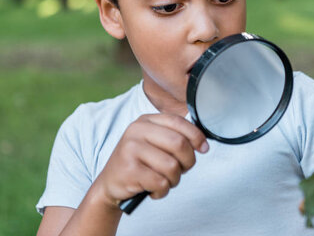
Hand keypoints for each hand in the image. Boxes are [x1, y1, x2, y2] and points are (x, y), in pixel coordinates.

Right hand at [92, 114, 208, 208]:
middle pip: (179, 143)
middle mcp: (136, 131)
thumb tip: (202, 144)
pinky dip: (162, 191)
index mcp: (146, 121)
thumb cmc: (138, 164)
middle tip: (182, 170)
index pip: (178, 122)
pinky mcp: (129, 170)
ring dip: (174, 180)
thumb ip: (174, 137)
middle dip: (188, 162)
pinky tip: (153, 190)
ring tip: (164, 181)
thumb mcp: (153, 143)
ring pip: (172, 166)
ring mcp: (131, 149)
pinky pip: (161, 183)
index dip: (196, 136)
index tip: (203, 148)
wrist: (109, 184)